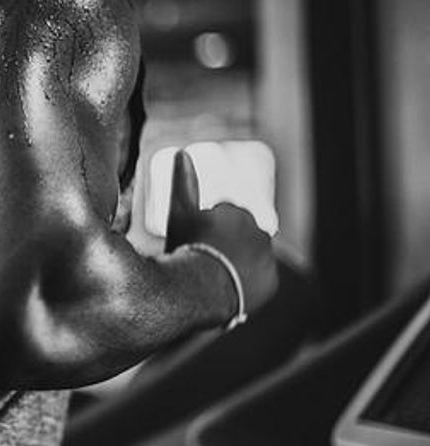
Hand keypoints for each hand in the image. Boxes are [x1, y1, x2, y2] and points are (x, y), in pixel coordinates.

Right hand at [165, 150, 277, 313]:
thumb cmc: (185, 247)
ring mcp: (267, 258)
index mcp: (236, 212)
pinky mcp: (271, 282)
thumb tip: (183, 152)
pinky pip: (259, 281)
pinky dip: (248, 283)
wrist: (200, 289)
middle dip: (224, 246)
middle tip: (202, 262)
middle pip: (237, 238)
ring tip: (215, 278)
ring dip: (237, 264)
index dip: (204, 232)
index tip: (193, 244)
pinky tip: (228, 289)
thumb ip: (183, 183)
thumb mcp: (179, 213)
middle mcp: (258, 231)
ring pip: (249, 259)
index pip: (220, 219)